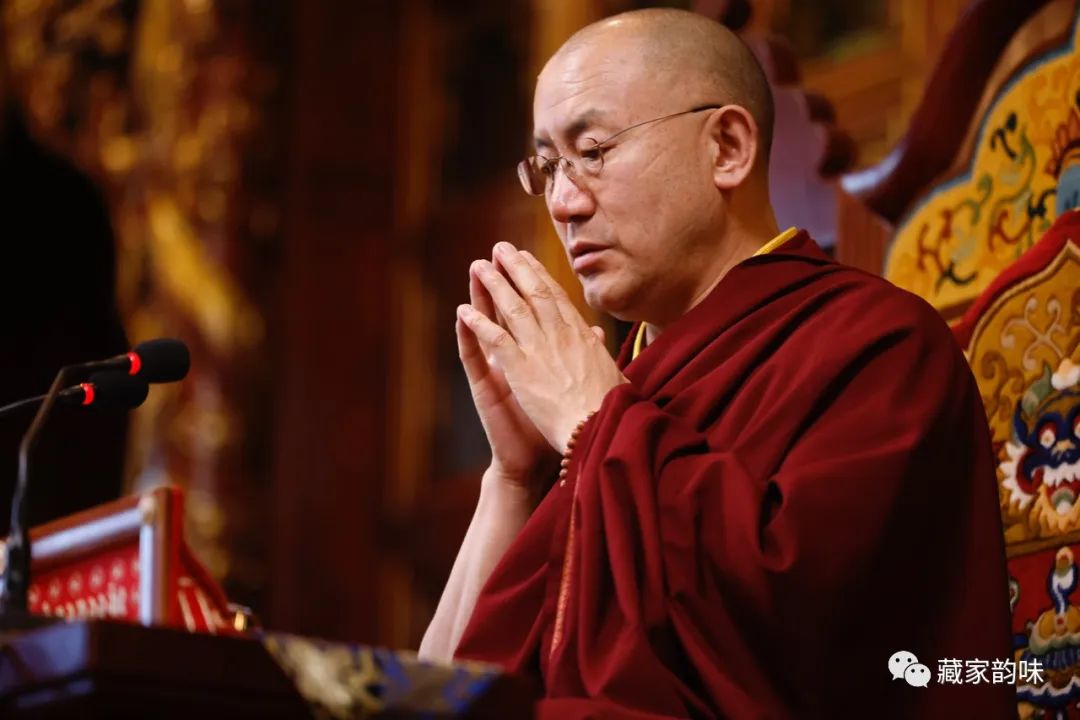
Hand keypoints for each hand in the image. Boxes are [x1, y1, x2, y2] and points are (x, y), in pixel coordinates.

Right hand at [457, 258, 557, 492]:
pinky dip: (467, 334)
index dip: (531, 283)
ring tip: (476, 268)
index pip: (532, 310)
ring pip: (487, 325)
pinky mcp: (485, 388)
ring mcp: (497, 369)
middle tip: (499, 248)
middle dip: (504, 278)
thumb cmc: (556, 424)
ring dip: (481, 296)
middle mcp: (514, 356)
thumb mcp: (572, 385)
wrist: (535, 461)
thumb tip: (597, 333)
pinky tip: (461, 313)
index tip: (531, 255)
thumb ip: (580, 356)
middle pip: (507, 309)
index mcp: (535, 353)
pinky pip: (473, 357)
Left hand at [458, 242, 627, 451]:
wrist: (602, 427)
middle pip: (534, 293)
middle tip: (500, 248)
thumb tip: (598, 334)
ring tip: (478, 266)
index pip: (557, 298)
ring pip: (513, 308)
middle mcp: (561, 335)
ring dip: (494, 285)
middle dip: (516, 268)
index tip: (528, 259)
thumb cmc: (612, 406)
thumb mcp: (612, 372)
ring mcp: (540, 350)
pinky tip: (464, 310)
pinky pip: (495, 339)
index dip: (540, 275)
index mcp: (582, 336)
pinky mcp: (521, 369)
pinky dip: (478, 323)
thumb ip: (599, 350)